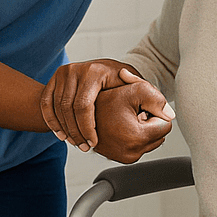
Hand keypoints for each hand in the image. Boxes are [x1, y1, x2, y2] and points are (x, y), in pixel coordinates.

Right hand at [40, 60, 173, 151]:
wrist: (97, 69)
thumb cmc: (120, 80)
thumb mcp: (137, 86)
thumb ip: (152, 99)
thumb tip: (170, 116)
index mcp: (95, 71)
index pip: (85, 106)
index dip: (89, 128)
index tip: (94, 142)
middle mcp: (75, 70)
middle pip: (69, 110)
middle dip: (77, 132)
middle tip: (86, 146)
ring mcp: (60, 75)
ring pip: (56, 109)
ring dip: (65, 130)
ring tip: (77, 143)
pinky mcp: (50, 81)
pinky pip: (46, 105)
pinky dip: (52, 122)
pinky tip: (62, 135)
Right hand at [90, 77, 173, 162]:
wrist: (79, 111)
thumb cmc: (103, 98)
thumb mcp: (135, 90)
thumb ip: (158, 99)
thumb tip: (171, 115)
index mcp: (137, 138)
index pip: (166, 125)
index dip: (155, 111)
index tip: (139, 106)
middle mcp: (131, 153)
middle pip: (159, 135)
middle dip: (149, 121)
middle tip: (131, 111)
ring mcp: (125, 158)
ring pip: (150, 140)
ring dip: (142, 128)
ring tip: (124, 118)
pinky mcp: (120, 159)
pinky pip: (139, 145)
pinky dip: (134, 134)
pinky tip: (121, 125)